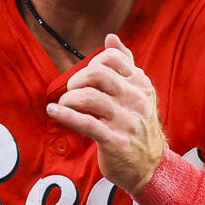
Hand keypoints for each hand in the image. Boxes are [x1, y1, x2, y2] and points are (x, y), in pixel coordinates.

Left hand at [46, 35, 167, 191]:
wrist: (151, 167)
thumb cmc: (139, 127)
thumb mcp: (139, 93)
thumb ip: (126, 64)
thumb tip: (111, 36)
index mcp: (141, 85)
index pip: (112, 58)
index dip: (92, 62)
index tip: (87, 78)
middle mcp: (136, 100)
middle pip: (98, 74)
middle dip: (77, 80)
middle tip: (73, 91)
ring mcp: (126, 121)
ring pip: (89, 97)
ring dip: (70, 99)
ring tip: (66, 104)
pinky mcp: (115, 141)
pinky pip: (85, 123)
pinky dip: (65, 115)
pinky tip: (54, 110)